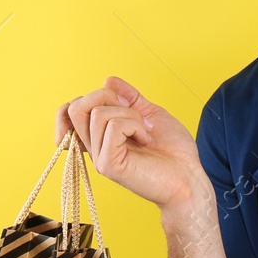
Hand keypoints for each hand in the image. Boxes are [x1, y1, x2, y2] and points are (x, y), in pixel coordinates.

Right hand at [56, 76, 202, 209]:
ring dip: (130, 114)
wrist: (190, 177)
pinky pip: (113, 127)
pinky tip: (147, 139)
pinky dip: (135, 125)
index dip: (91, 96)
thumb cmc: (173, 151)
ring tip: (146, 130)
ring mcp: (100, 157)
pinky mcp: (109, 165)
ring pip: (97, 114)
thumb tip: (108, 80)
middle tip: (133, 112)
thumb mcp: (149, 113)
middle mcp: (95, 147)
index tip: (122, 104)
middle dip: (106, 96)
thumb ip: (129, 98)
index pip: (68, 111)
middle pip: (75, 107)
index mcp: (100, 136)